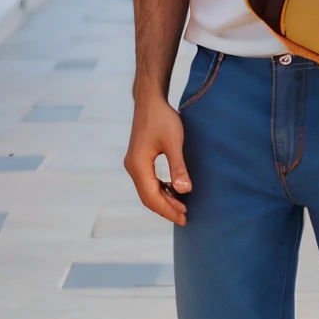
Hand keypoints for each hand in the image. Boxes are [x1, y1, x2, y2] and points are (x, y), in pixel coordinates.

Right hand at [124, 94, 191, 226]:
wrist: (150, 101)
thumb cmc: (162, 118)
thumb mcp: (174, 142)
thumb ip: (178, 167)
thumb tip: (184, 191)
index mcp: (138, 165)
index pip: (152, 197)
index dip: (168, 210)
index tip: (184, 218)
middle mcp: (133, 167)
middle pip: (148, 197)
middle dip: (166, 209)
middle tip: (185, 217)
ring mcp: (134, 164)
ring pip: (147, 191)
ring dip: (163, 200)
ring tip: (181, 207)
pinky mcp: (139, 160)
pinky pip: (148, 182)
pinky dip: (160, 190)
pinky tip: (173, 191)